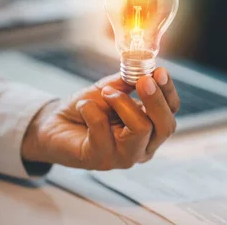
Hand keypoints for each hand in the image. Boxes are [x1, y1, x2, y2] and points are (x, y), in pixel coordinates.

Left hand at [21, 68, 179, 169]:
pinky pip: (103, 130)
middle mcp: (144, 147)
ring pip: (141, 129)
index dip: (168, 91)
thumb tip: (147, 67)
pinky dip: (92, 110)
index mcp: (151, 129)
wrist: (55, 123)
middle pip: (165, 126)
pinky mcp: (100, 160)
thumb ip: (130, 81)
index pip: (171, 111)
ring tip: (106, 93)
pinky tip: (84, 107)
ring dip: (122, 103)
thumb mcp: (112, 88)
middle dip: (156, 99)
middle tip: (143, 80)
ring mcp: (124, 157)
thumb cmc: (88, 107)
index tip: (159, 70)